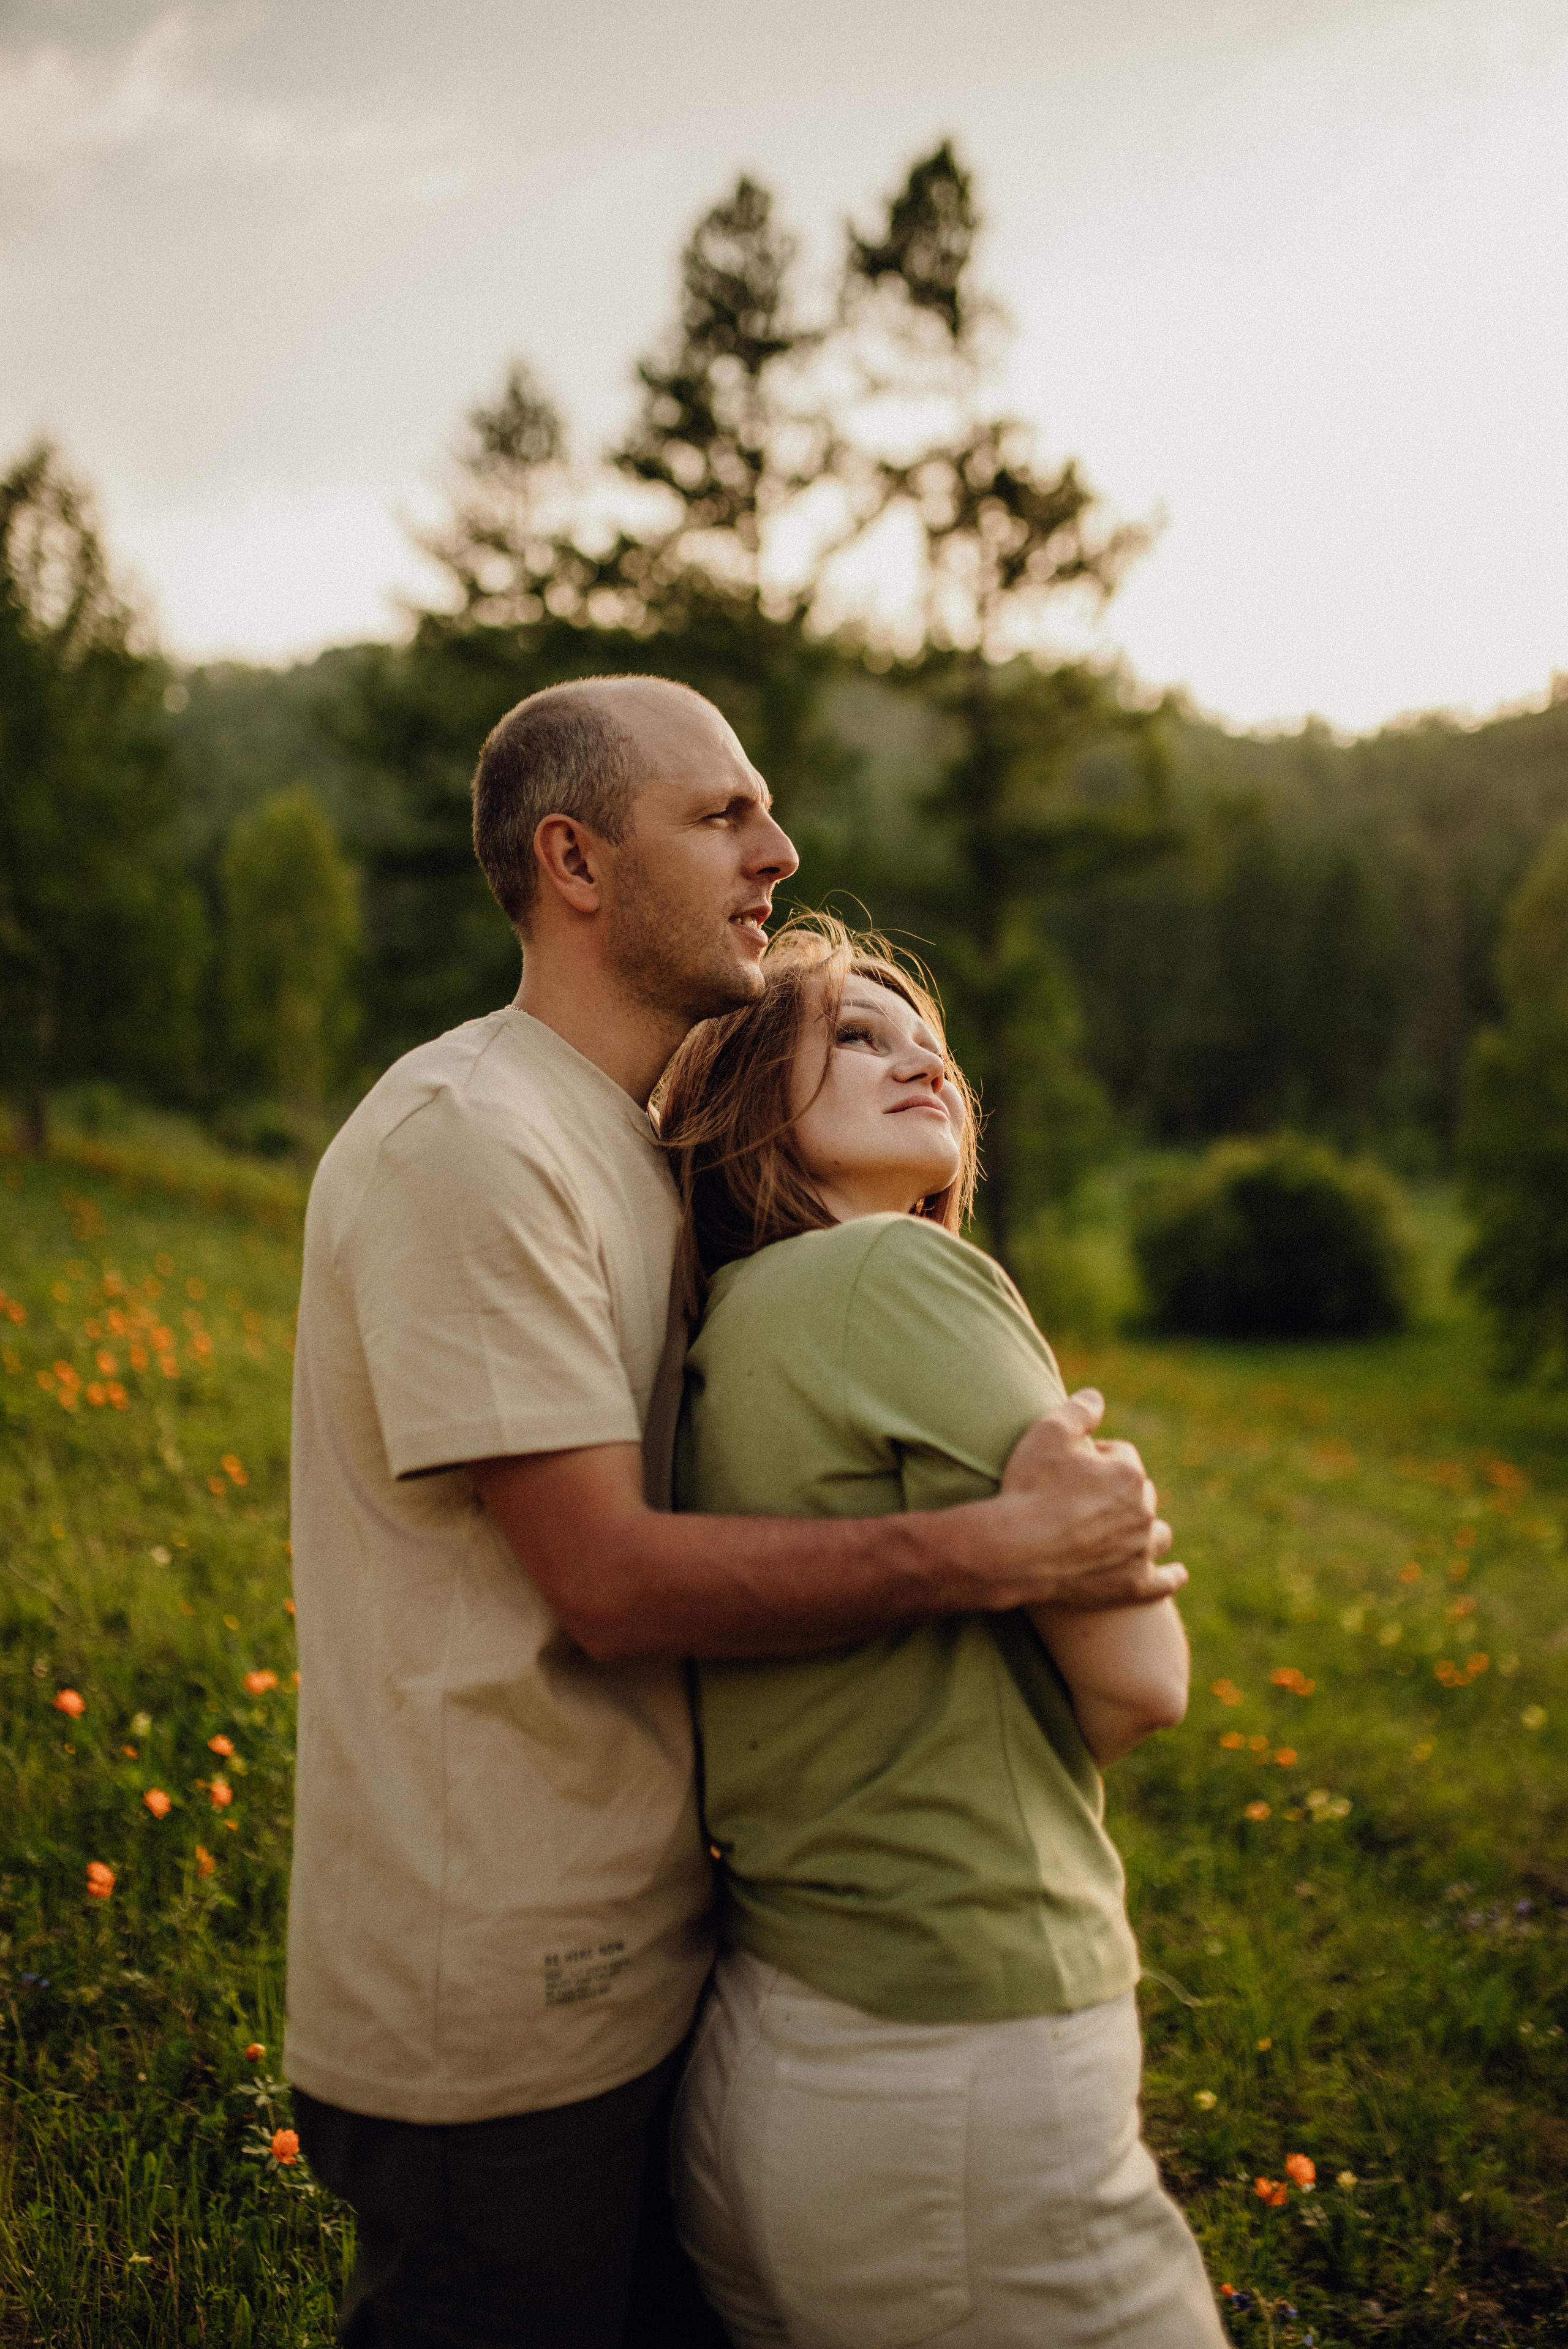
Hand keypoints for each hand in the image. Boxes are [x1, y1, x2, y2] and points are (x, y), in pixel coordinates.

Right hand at [997, 1389, 1186, 1609]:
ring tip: (1128, 1531)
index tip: (1071, 1468)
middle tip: (1084, 1500)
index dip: (1096, 1458)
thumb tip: (1097, 1398)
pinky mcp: (1132, 1585)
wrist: (1013, 1549)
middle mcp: (1142, 1511)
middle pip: (1140, 1494)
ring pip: (1157, 1534)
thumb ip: (1079, 1410)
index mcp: (1128, 1473)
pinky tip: (1176, 1573)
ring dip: (1146, 1528)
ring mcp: (1139, 1551)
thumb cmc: (1028, 1489)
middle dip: (1119, 1492)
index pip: (1122, 1456)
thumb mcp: (1048, 1433)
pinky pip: (1163, 1582)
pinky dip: (1170, 1576)